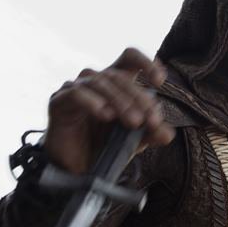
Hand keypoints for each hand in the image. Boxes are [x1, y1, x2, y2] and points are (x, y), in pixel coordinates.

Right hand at [44, 48, 175, 173]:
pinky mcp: (59, 100)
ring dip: (120, 100)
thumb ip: (151, 133)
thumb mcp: (135, 140)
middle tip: (150, 120)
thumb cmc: (106, 146)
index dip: (146, 62)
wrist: (79, 169)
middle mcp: (96, 80)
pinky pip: (76, 93)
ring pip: (100, 81)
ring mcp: (76, 88)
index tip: (159, 80)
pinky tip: (105, 114)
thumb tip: (168, 133)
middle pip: (119, 75)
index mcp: (116, 83)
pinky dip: (92, 101)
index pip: (129, 58)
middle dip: (138, 97)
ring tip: (133, 122)